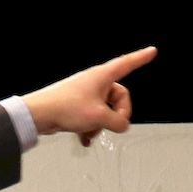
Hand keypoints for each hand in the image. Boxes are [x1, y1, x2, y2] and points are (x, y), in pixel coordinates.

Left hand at [23, 47, 157, 145]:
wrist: (40, 114)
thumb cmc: (67, 108)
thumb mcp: (99, 117)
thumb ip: (118, 123)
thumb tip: (123, 126)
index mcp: (102, 76)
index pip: (127, 64)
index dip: (141, 58)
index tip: (152, 51)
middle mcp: (95, 82)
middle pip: (119, 97)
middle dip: (117, 114)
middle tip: (111, 125)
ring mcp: (86, 93)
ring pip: (106, 110)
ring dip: (102, 125)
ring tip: (90, 132)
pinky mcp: (78, 105)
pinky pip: (93, 117)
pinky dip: (91, 128)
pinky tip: (84, 139)